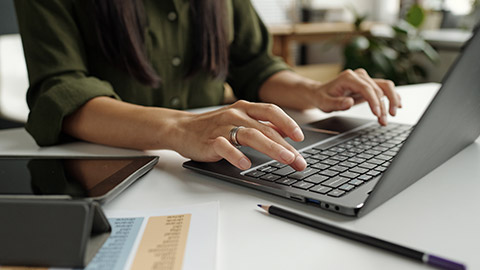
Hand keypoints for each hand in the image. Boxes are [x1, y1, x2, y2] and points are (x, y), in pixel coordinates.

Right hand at [173, 100, 306, 170]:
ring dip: (271, 147)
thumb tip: (286, 132)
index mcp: (244, 108)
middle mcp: (235, 114)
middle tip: (299, 160)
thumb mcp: (239, 120)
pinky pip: (225, 147)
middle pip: (266, 128)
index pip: (271, 111)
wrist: (180, 128)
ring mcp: (222, 127)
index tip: (300, 137)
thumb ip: (261, 125)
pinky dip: (236, 156)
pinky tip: (245, 165)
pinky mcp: (210, 141)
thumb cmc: (213, 127)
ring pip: (250, 135)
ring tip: (285, 159)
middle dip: (286, 145)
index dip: (288, 123)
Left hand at [313, 69, 401, 124]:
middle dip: (383, 106)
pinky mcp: (369, 84)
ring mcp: (365, 78)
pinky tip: (398, 105)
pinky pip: (384, 88)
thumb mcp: (324, 103)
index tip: (377, 114)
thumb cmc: (322, 97)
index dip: (374, 101)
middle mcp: (359, 75)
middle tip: (383, 120)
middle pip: (378, 89)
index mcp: (348, 77)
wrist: (320, 92)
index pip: (366, 88)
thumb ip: (336, 103)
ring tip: (391, 116)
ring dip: (391, 101)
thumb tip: (349, 102)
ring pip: (385, 87)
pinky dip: (392, 96)